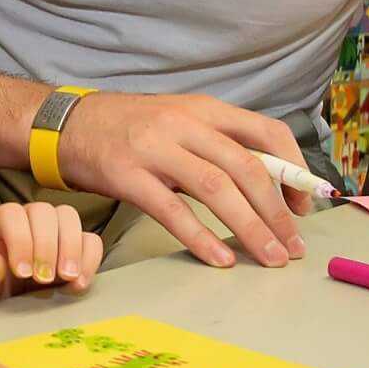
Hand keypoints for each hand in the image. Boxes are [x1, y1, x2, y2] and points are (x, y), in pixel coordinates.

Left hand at [0, 201, 102, 307]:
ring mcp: (53, 228)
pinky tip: (78, 284)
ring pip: (69, 218)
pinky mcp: (74, 246)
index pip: (12, 215)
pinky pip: (91, 240)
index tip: (22, 273)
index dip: (19, 240)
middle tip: (43, 279)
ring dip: (71, 248)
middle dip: (47, 246)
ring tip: (64, 278)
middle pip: (44, 212)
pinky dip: (89, 260)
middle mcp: (28, 217)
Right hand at [52, 93, 312, 268]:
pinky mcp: (126, 174)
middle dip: (278, 212)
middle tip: (294, 247)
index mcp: (203, 108)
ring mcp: (154, 148)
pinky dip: (202, 238)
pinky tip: (220, 259)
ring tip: (270, 258)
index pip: (267, 132)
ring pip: (217, 189)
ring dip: (251, 228)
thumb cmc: (127, 127)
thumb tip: (269, 185)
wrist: (64, 122)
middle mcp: (183, 123)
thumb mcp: (178, 122)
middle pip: (246, 167)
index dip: (294, 171)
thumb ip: (218, 145)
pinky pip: (172, 211)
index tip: (304, 206)